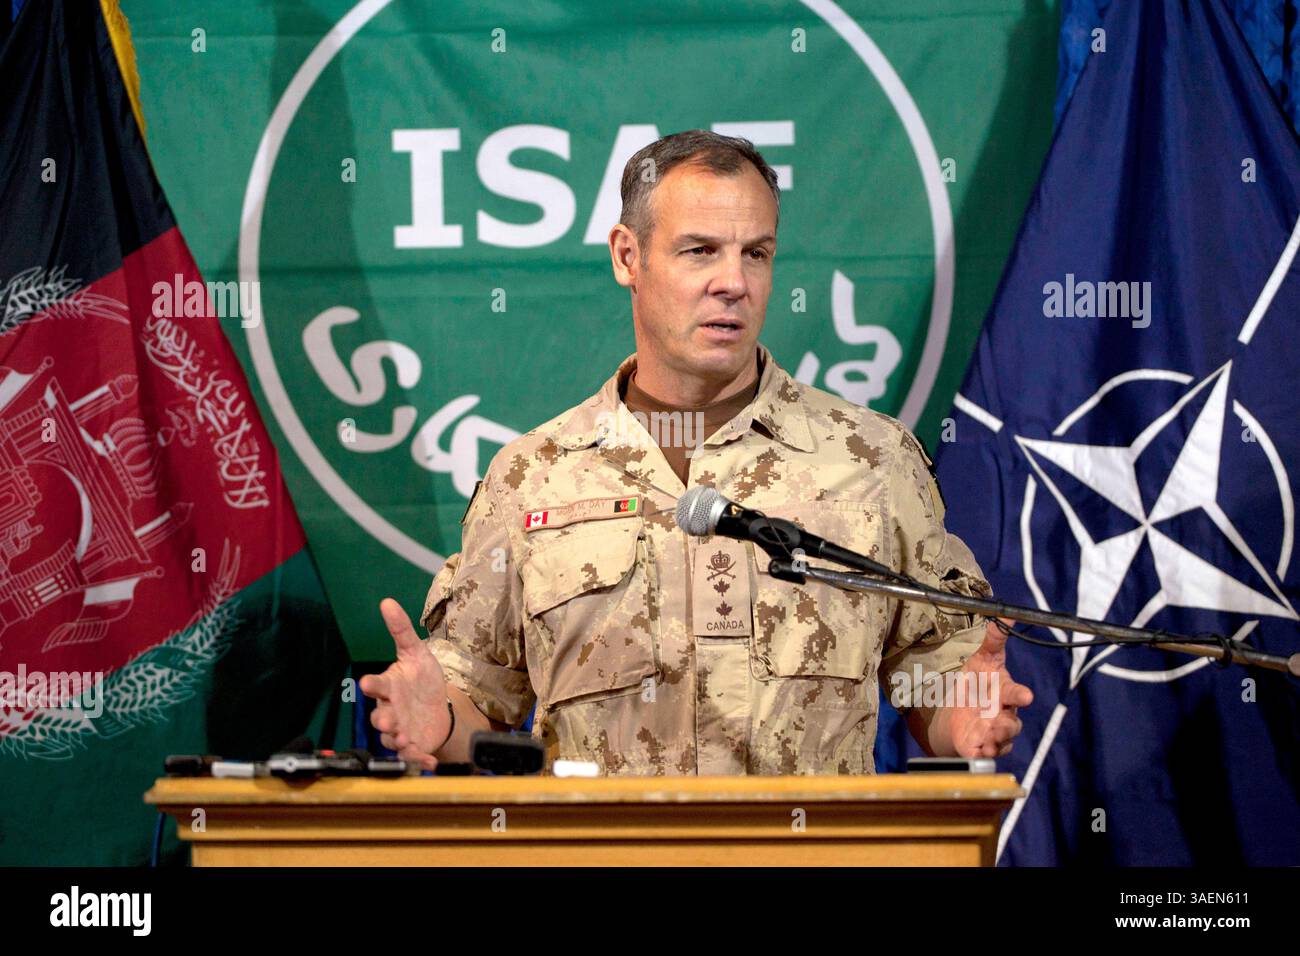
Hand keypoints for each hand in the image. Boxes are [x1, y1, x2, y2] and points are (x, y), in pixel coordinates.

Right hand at [358, 598, 451, 771]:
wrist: (437, 705)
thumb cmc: (421, 678)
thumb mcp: (417, 653)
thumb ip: (401, 630)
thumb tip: (387, 602)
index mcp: (389, 686)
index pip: (377, 684)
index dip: (372, 684)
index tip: (367, 683)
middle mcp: (389, 708)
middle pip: (380, 715)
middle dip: (384, 719)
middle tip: (389, 721)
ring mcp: (398, 728)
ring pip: (391, 737)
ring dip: (397, 739)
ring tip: (406, 739)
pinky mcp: (411, 745)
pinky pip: (411, 754)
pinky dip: (419, 758)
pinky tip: (429, 760)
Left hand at [946, 617, 1033, 758]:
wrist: (956, 711)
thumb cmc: (976, 683)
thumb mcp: (981, 659)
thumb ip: (994, 640)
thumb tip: (1006, 614)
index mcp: (1005, 693)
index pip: (1016, 693)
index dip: (1021, 694)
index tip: (1026, 695)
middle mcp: (1004, 715)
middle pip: (1012, 723)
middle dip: (1007, 725)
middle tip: (998, 723)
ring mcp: (994, 733)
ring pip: (1002, 740)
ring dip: (996, 739)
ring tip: (988, 738)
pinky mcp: (981, 747)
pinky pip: (986, 754)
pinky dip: (984, 753)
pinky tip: (979, 751)